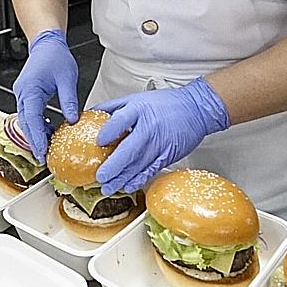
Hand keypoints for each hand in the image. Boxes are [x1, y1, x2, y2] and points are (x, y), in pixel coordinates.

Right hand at [13, 29, 78, 160]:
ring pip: (26, 120)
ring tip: (46, 148)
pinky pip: (30, 114)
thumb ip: (69, 100)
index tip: (42, 152)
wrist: (47, 43)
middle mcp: (22, 93)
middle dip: (33, 142)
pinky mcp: (27, 95)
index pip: (32, 119)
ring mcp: (23, 94)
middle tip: (43, 157)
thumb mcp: (67, 78)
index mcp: (30, 89)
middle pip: (25, 123)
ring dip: (35, 134)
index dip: (37, 137)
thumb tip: (73, 120)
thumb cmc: (54, 56)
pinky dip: (37, 125)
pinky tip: (47, 131)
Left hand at [93, 77, 229, 193]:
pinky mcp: (168, 155)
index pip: (122, 120)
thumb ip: (113, 107)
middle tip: (100, 177)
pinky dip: (139, 179)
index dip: (109, 131)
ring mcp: (160, 143)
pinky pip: (151, 169)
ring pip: (139, 164)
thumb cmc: (165, 103)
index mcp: (139, 110)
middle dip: (114, 166)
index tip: (98, 142)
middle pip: (130, 149)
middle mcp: (149, 127)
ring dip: (122, 178)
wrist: (195, 109)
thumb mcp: (135, 99)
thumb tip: (91, 114)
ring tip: (108, 187)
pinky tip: (128, 186)